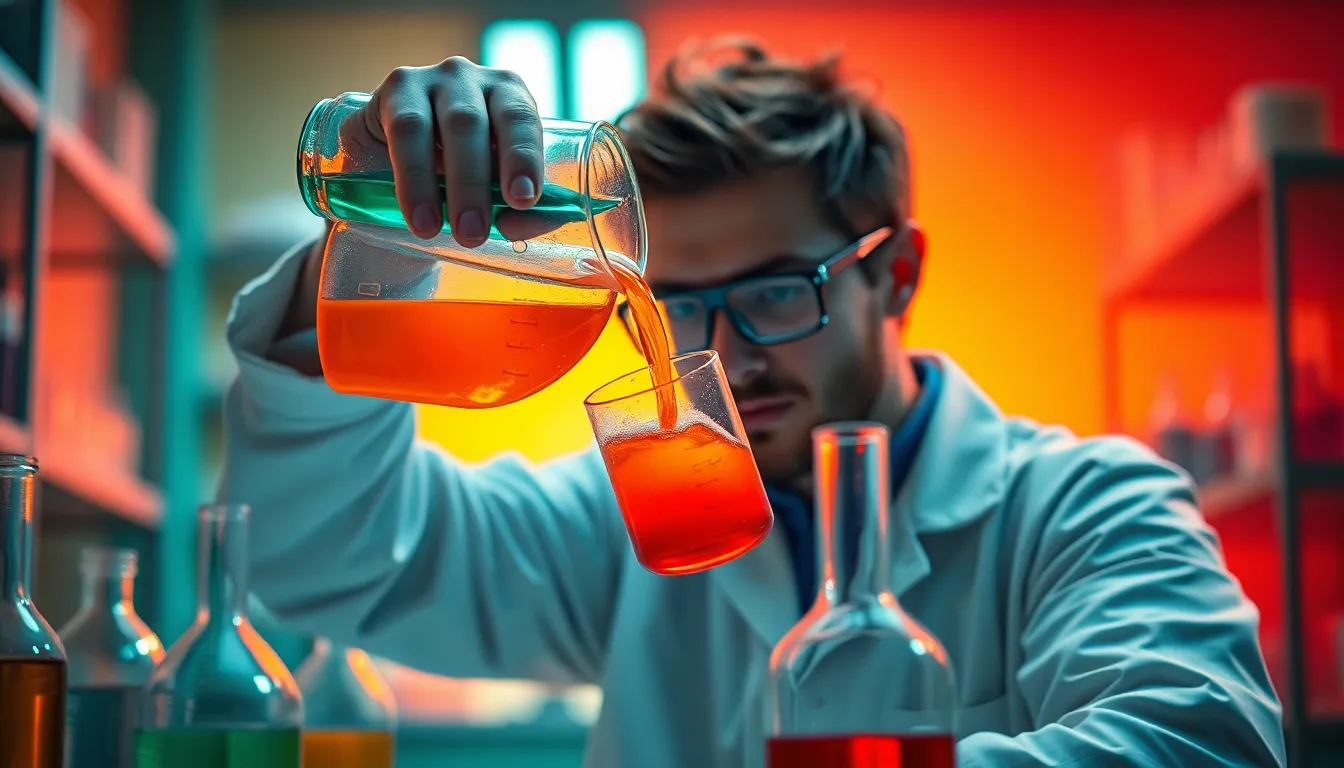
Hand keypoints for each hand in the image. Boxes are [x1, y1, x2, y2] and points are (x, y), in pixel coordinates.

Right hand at [352, 56, 544, 245]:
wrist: (392, 166)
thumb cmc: (458, 176)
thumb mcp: (490, 191)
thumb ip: (515, 210)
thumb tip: (517, 225)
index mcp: (508, 95)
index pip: (521, 119)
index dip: (523, 158)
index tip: (521, 201)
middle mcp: (471, 79)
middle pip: (473, 124)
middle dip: (474, 182)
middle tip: (472, 234)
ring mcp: (430, 79)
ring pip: (433, 127)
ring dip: (436, 183)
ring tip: (433, 230)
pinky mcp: (396, 90)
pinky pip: (404, 129)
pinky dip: (410, 177)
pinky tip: (415, 213)